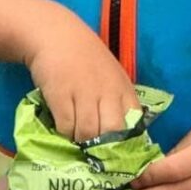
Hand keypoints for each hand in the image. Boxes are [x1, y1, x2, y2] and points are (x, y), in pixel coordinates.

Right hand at [23, 11, 139, 142]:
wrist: (57, 36)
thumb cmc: (86, 58)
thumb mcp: (111, 77)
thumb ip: (117, 102)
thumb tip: (119, 136)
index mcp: (123, 89)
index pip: (133, 124)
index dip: (125, 143)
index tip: (115, 153)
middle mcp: (108, 92)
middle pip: (112, 133)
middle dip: (102, 147)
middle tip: (92, 151)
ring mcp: (85, 94)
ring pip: (88, 134)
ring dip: (80, 141)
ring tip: (74, 138)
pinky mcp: (61, 95)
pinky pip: (66, 126)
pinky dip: (63, 132)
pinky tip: (61, 126)